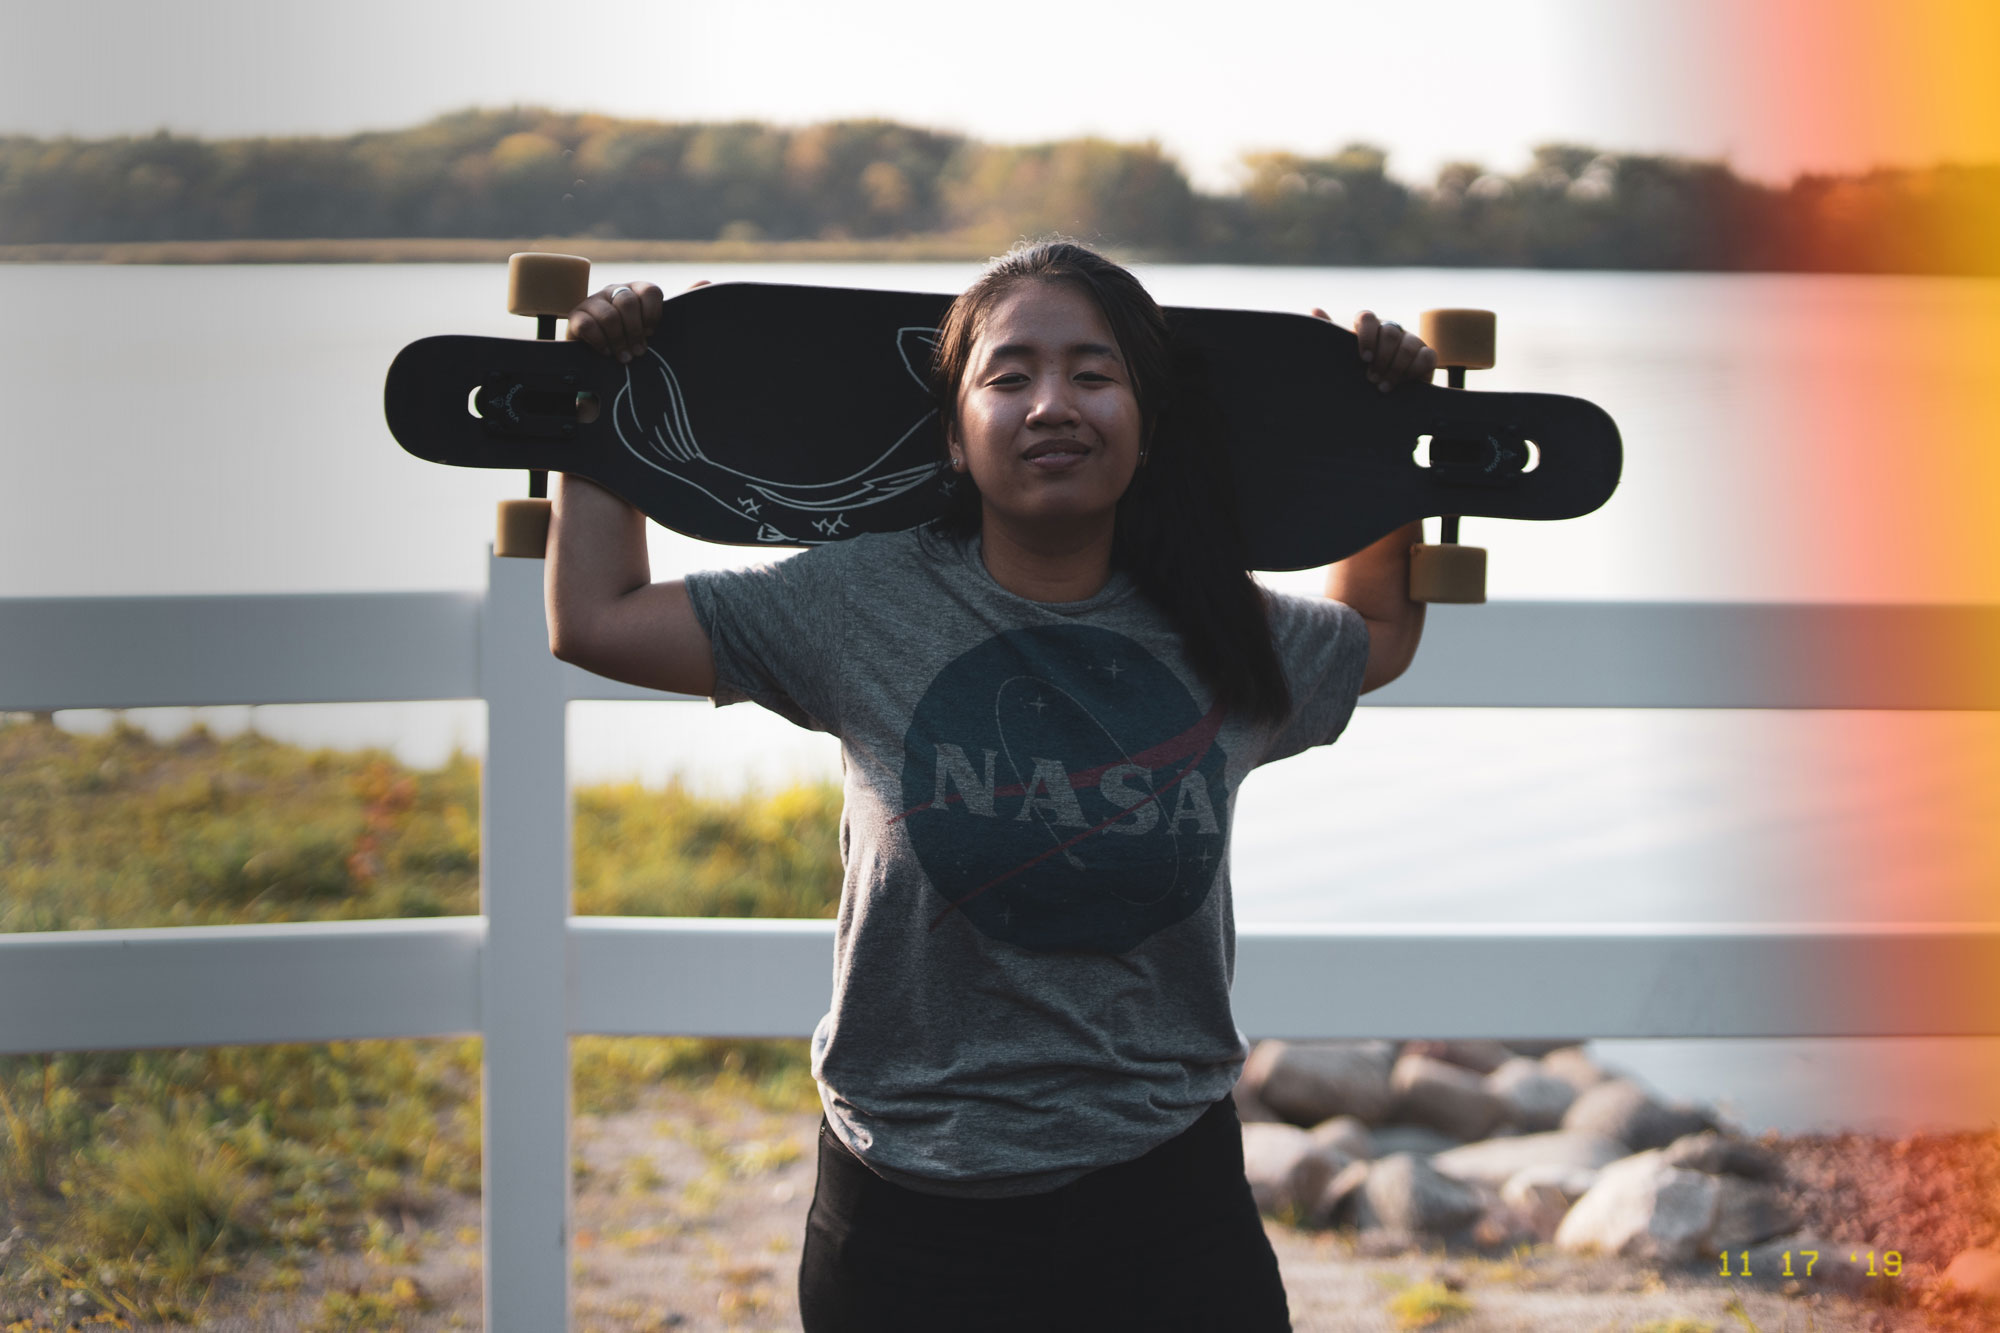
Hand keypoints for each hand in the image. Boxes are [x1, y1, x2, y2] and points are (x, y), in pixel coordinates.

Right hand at [566, 280, 708, 361]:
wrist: (600, 357)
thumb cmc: (634, 339)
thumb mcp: (657, 325)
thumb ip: (681, 304)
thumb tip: (707, 281)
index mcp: (637, 291)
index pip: (649, 291)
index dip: (653, 315)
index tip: (653, 334)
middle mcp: (615, 291)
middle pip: (628, 302)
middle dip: (635, 331)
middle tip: (639, 352)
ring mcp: (594, 302)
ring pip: (609, 315)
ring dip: (619, 340)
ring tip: (624, 358)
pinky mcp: (576, 316)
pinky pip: (588, 325)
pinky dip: (600, 342)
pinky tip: (606, 353)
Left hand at [1312, 307, 1436, 391]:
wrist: (1386, 396)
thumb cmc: (1362, 372)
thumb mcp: (1346, 356)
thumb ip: (1333, 334)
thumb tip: (1315, 310)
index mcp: (1370, 328)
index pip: (1367, 318)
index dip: (1366, 336)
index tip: (1363, 358)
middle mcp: (1391, 330)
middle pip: (1389, 332)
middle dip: (1381, 358)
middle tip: (1371, 378)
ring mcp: (1411, 341)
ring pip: (1407, 345)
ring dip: (1395, 368)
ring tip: (1383, 387)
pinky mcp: (1427, 355)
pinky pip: (1427, 356)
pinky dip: (1415, 370)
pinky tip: (1405, 383)